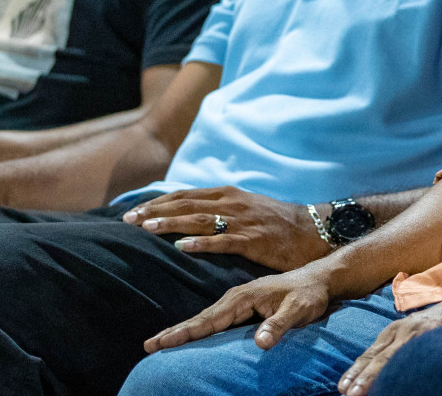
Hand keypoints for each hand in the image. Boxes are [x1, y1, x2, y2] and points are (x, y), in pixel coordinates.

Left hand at [122, 186, 331, 270]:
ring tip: (147, 229)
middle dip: (155, 212)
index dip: (158, 203)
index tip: (133, 212)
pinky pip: (224, 241)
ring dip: (171, 223)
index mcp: (229, 194)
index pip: (185, 195)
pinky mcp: (254, 240)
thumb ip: (220, 209)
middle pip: (186, 205)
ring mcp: (244, 221)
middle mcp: (233, 203)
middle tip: (128, 221)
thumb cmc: (277, 223)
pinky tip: (184, 248)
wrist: (313, 231)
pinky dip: (203, 243)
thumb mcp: (247, 208)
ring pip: (200, 220)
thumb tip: (188, 216)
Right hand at [143, 266, 331, 352]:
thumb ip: (280, 325)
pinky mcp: (243, 305)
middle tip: (148, 346)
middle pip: (200, 318)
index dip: (185, 333)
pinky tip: (189, 336)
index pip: (209, 319)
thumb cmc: (310, 295)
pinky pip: (216, 319)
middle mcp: (237, 297)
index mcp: (244, 297)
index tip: (160, 343)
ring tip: (160, 342)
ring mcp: (239, 301)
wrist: (320, 279)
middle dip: (175, 332)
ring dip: (183, 330)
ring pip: (205, 318)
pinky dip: (199, 327)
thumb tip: (260, 343)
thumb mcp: (300, 310)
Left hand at [336, 300, 441, 395]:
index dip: (356, 371)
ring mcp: (420, 335)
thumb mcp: (410, 330)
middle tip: (348, 393)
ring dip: (376, 377)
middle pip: (378, 357)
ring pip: (393, 360)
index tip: (342, 387)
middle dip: (362, 377)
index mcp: (395, 330)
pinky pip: (416, 358)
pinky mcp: (435, 338)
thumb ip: (394, 347)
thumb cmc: (436, 321)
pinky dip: (405, 372)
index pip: (370, 353)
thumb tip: (374, 369)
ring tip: (361, 391)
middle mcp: (404, 331)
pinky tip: (398, 382)